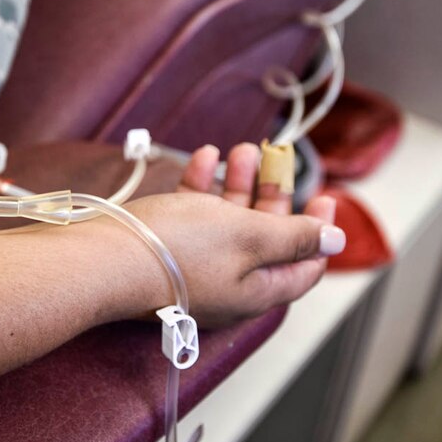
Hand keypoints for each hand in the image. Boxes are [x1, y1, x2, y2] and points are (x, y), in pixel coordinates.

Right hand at [105, 143, 344, 327]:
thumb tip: (337, 242)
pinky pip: (193, 216)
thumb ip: (295, 236)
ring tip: (242, 150)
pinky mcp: (166, 248)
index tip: (324, 196)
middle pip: (266, 237)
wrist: (105, 258)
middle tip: (275, 158)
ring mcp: (196, 266)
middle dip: (272, 194)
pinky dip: (203, 187)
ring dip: (238, 183)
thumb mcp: (251, 236)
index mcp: (257, 291)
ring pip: (228, 221)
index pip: (304, 266)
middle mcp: (229, 283)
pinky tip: (204, 157)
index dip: (318, 232)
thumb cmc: (179, 250)